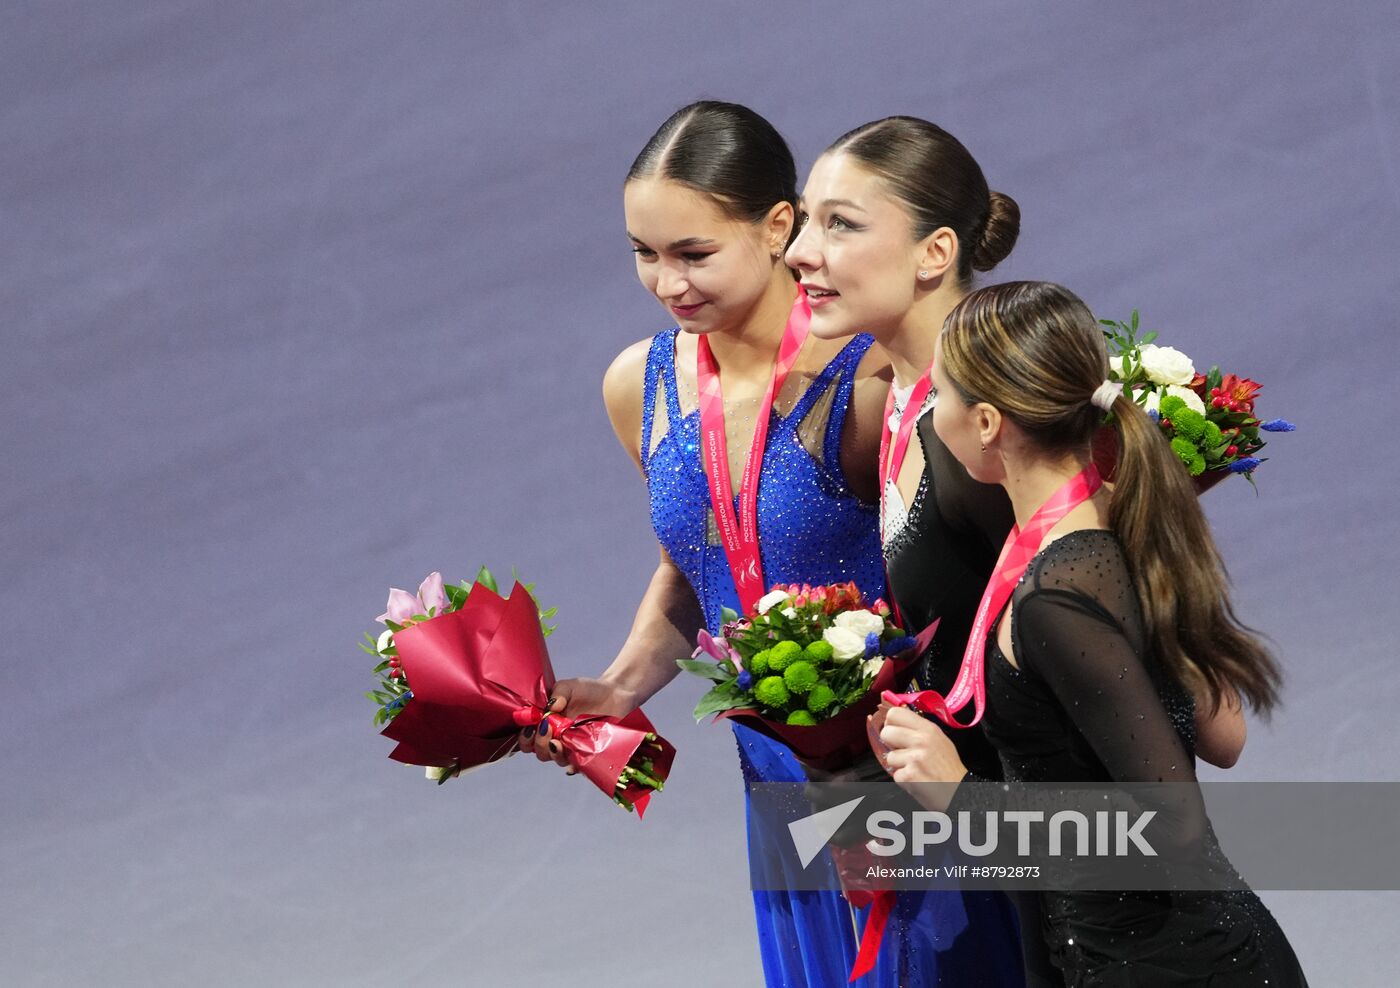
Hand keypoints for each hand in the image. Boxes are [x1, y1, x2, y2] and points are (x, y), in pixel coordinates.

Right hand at [517, 677, 637, 772]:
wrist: (614, 695)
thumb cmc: (589, 690)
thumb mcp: (570, 686)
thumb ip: (559, 693)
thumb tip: (551, 707)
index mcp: (546, 723)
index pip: (527, 738)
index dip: (525, 738)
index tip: (531, 728)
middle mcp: (556, 737)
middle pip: (539, 751)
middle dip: (539, 744)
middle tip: (547, 729)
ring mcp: (571, 746)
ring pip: (556, 759)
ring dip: (554, 754)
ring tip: (559, 742)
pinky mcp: (587, 753)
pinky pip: (577, 765)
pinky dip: (573, 766)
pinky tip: (573, 763)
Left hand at [872, 704, 967, 809]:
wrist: (960, 790)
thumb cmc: (948, 766)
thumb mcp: (939, 739)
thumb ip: (919, 729)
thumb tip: (896, 723)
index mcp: (928, 729)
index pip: (895, 713)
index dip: (891, 723)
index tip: (895, 730)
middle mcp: (921, 740)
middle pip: (886, 733)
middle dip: (890, 743)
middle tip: (902, 751)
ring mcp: (915, 758)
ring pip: (889, 756)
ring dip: (899, 765)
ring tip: (914, 768)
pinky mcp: (910, 775)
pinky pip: (895, 774)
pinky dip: (904, 779)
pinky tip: (917, 778)